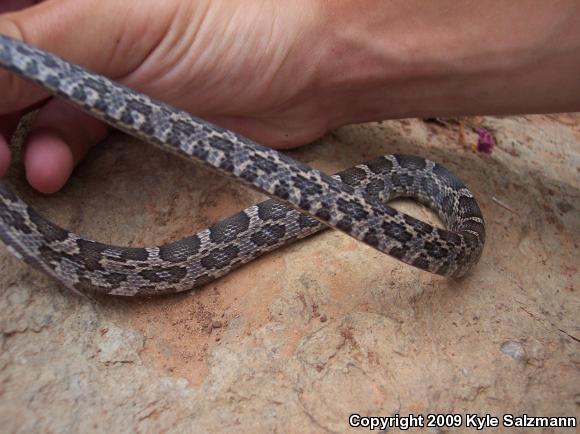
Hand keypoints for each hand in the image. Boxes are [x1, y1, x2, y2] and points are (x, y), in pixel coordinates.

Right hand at [0, 0, 324, 192]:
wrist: (309, 71)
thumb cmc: (234, 24)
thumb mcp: (116, 28)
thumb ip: (26, 46)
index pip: (4, 21)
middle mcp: (80, 23)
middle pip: (8, 65)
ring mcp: (103, 67)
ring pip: (28, 102)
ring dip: (14, 138)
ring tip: (21, 167)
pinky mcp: (128, 110)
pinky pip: (68, 131)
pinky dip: (52, 153)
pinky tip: (49, 171)